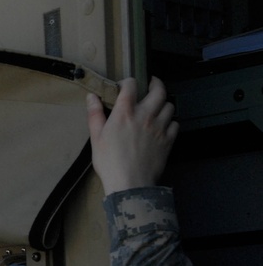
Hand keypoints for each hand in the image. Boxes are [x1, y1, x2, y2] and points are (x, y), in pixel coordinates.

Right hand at [87, 76, 178, 195]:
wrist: (130, 183)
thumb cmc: (109, 162)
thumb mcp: (96, 137)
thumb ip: (95, 114)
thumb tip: (91, 96)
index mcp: (125, 112)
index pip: (131, 85)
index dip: (128, 82)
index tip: (124, 86)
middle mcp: (145, 115)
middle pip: (159, 90)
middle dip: (155, 84)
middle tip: (151, 85)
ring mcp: (160, 127)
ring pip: (169, 106)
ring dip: (163, 104)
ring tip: (157, 107)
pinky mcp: (169, 140)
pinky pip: (175, 124)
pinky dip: (170, 122)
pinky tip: (163, 126)